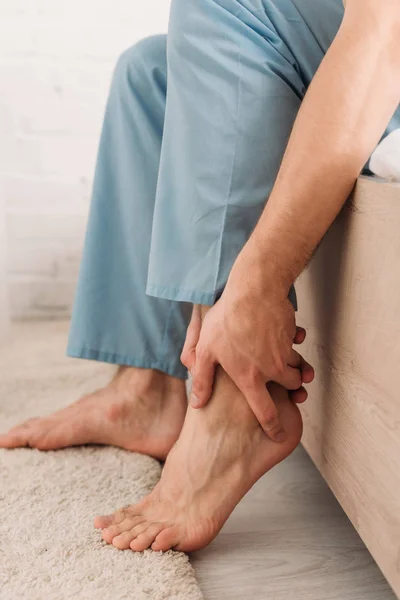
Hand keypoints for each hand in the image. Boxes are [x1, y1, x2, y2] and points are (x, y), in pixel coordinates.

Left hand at [180, 250, 313, 441]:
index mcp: (249, 378)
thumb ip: (202, 379)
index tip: (278, 436)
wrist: (253, 290)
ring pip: (299, 369)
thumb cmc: (225, 320)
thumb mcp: (206, 350)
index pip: (265, 413)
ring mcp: (284, 353)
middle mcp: (271, 370)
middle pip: (292, 389)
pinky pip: (298, 347)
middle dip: (294, 391)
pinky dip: (294, 345)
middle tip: (292, 390)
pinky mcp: (291, 337)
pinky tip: (286, 337)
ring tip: (293, 365)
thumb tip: (198, 404)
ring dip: (298, 369)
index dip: (273, 428)